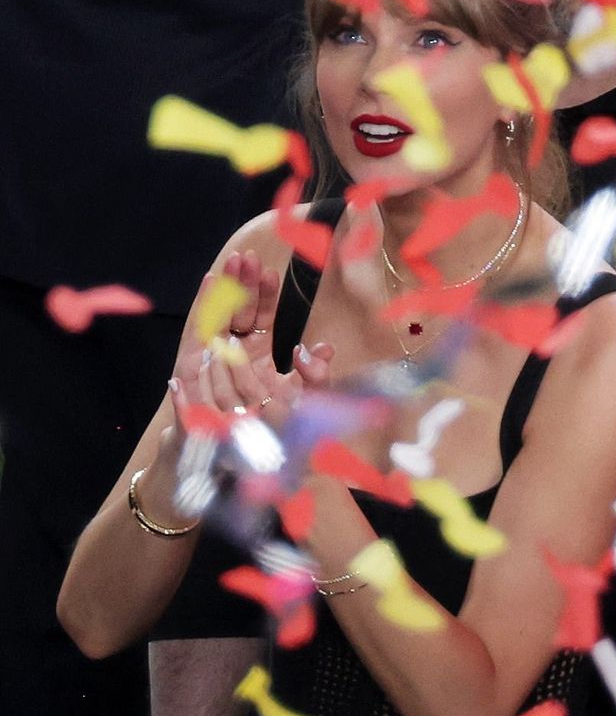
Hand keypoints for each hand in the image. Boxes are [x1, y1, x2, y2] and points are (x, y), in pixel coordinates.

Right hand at [171, 249, 333, 423]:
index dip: (265, 295)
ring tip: (232, 262)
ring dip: (225, 287)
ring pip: (219, 312)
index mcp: (257, 353)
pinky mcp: (193, 364)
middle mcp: (234, 350)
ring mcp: (213, 355)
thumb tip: (322, 347)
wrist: (236, 459)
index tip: (271, 273)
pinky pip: (199, 330)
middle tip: (248, 256)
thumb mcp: (299, 401)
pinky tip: (210, 282)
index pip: (262, 316)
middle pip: (239, 309)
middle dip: (243, 282)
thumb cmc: (269, 430)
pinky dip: (204, 305)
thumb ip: (314, 375)